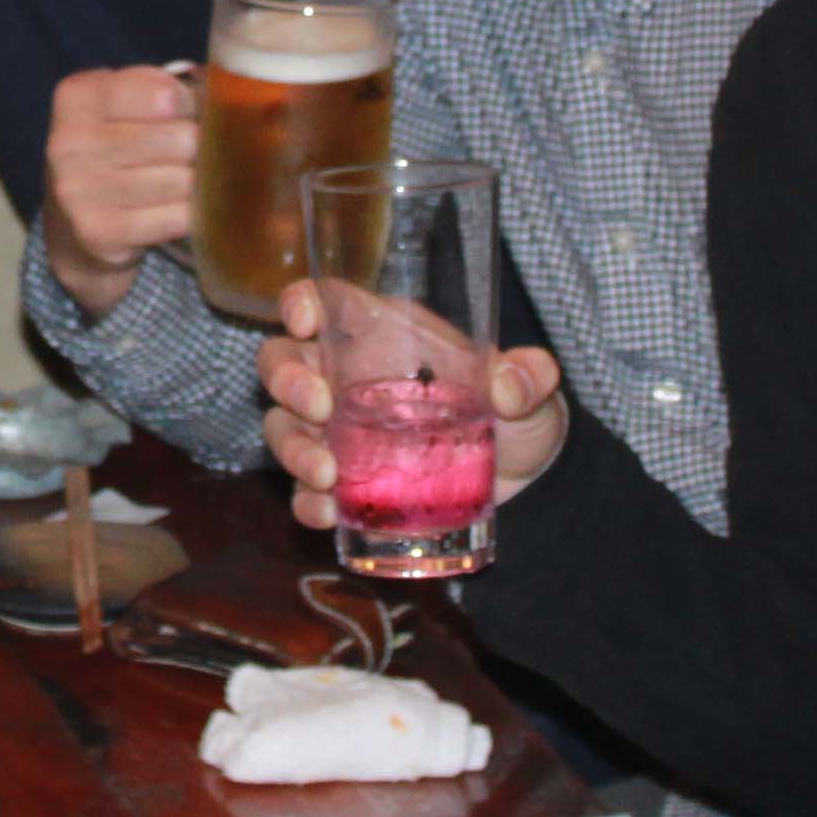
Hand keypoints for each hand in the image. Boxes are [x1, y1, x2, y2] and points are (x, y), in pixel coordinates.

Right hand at [38, 66, 199, 315]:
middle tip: (195, 154)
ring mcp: (79, 190)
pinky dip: (188, 215)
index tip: (188, 114)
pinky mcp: (99, 231)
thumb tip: (224, 105)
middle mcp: (69, 141)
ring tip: (188, 181)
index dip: (192, 105)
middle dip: (199, 147)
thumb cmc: (116, 148)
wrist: (74, 221)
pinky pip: (173, 218)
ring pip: (180, 181)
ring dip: (197, 184)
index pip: (166, 94)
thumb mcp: (127, 103)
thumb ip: (168, 90)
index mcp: (78, 96)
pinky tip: (182, 210)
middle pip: (180, 139)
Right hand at [263, 301, 564, 525]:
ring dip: (292, 448)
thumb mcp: (534, 394)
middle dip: (287, 381)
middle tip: (321, 409)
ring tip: (326, 475)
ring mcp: (339, 433)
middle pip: (283, 362)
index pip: (324, 302)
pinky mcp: (343, 483)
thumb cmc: (518, 420)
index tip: (304, 321)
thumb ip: (530, 378)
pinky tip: (326, 515)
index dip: (299, 302)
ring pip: (283, 426)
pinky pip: (303, 489)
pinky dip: (306, 502)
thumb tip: (511, 387)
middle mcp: (347, 379)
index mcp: (383, 336)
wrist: (524, 489)